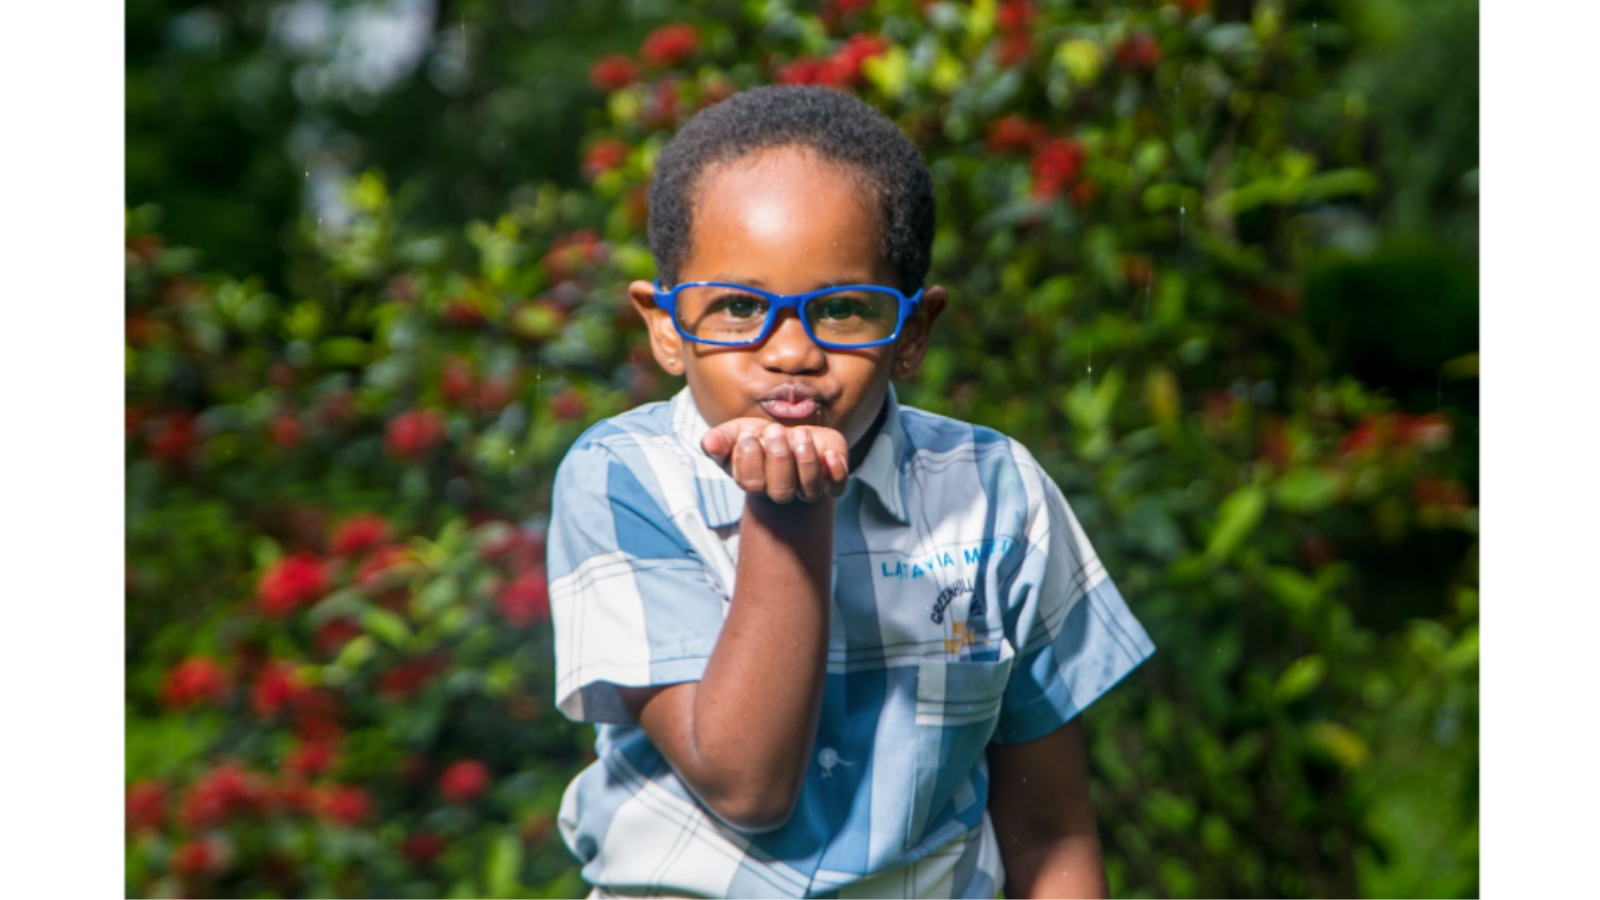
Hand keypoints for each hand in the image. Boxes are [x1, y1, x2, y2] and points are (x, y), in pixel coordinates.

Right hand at [701, 418, 849, 502]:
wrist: (790, 438)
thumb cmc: (759, 438)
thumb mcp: (736, 433)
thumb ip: (720, 439)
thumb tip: (708, 442)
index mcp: (756, 482)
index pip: (752, 484)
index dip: (750, 460)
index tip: (749, 436)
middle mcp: (782, 490)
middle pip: (780, 492)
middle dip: (778, 459)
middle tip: (775, 431)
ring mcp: (808, 487)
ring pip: (809, 489)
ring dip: (805, 461)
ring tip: (800, 434)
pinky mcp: (832, 479)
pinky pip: (837, 486)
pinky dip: (835, 471)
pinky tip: (827, 453)